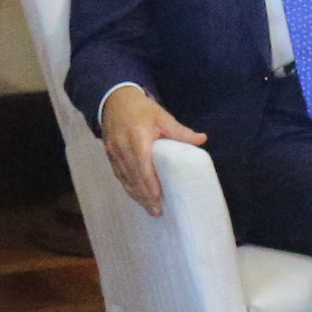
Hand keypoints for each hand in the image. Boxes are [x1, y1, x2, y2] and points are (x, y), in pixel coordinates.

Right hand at [98, 86, 203, 214]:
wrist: (115, 100)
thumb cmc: (142, 109)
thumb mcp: (163, 117)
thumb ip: (180, 131)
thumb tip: (203, 139)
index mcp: (137, 137)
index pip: (142, 165)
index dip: (149, 184)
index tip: (157, 198)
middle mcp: (122, 147)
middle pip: (133, 177)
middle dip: (144, 196)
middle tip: (157, 212)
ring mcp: (113, 152)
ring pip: (124, 178)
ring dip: (136, 195)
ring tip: (149, 208)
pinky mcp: (109, 154)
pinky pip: (118, 174)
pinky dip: (128, 187)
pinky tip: (136, 196)